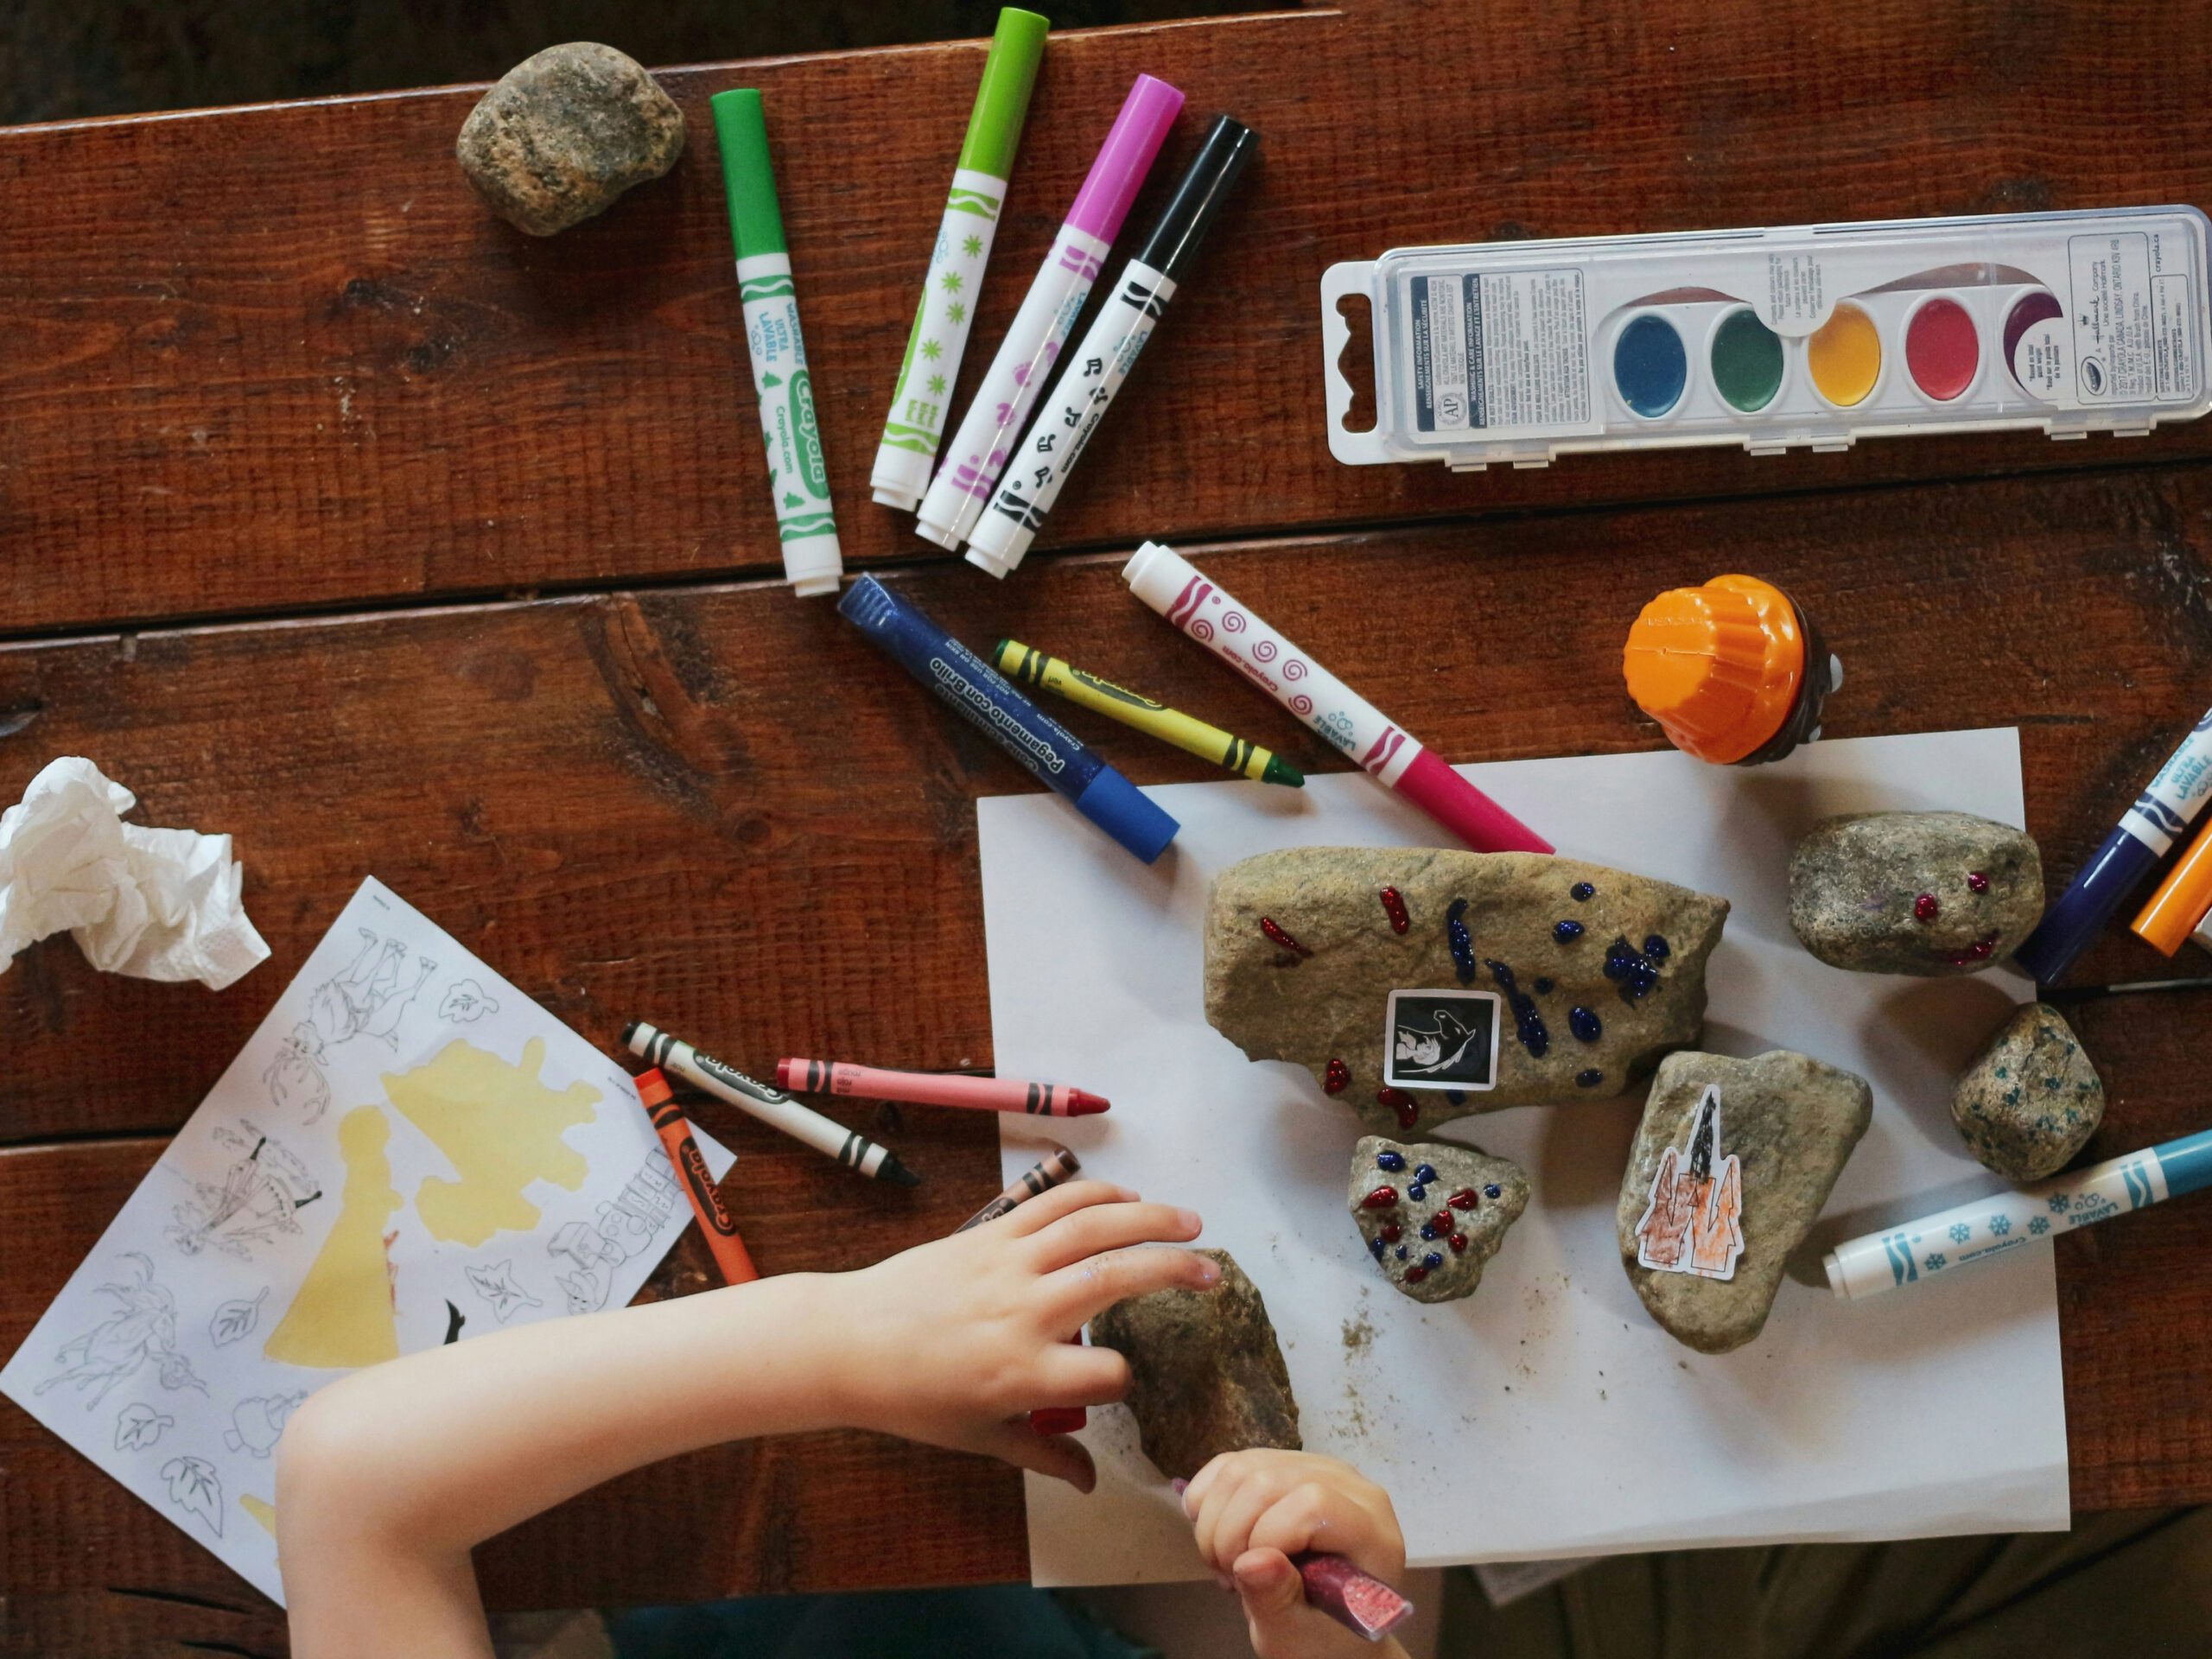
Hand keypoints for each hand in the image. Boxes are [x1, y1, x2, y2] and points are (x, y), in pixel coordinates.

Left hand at [830, 1181, 1214, 1490]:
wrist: (849, 1342)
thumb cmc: (915, 1399)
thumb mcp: (982, 1438)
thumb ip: (1045, 1456)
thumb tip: (1094, 1483)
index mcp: (1024, 1373)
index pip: (1107, 1375)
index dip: (1125, 1380)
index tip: (1120, 1381)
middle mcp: (1024, 1312)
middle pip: (1117, 1278)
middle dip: (1174, 1271)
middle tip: (1214, 1273)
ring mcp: (1008, 1265)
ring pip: (1092, 1227)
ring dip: (1150, 1217)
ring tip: (1192, 1221)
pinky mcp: (991, 1234)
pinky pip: (1053, 1204)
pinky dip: (1096, 1194)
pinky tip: (1129, 1197)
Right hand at [1182, 1450, 1406, 1658]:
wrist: (1323, 1624)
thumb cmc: (1322, 1636)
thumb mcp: (1298, 1635)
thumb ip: (1277, 1600)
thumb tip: (1252, 1560)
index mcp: (1371, 1530)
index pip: (1313, 1503)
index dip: (1267, 1535)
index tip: (1249, 1579)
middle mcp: (1350, 1485)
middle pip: (1268, 1479)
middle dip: (1230, 1533)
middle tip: (1230, 1577)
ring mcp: (1316, 1466)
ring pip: (1242, 1468)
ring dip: (1214, 1520)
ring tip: (1226, 1563)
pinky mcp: (1284, 1462)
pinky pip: (1230, 1464)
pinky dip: (1207, 1500)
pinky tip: (1218, 1537)